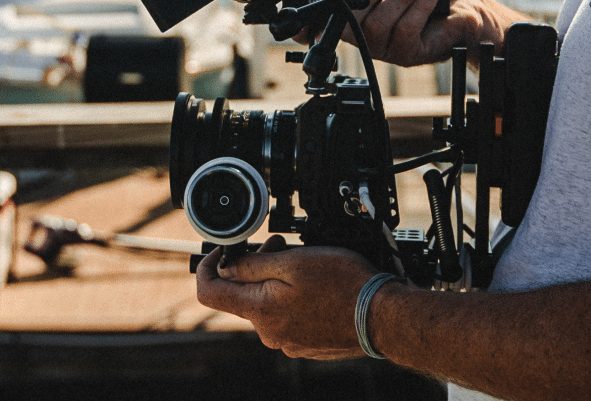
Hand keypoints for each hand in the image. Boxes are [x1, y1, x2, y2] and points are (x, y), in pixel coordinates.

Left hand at [196, 236, 379, 359]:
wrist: (382, 317)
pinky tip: (316, 287)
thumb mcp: (295, 261)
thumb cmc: (345, 286)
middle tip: (279, 245)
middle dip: (254, 267)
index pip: (210, 292)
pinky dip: (293, 299)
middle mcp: (268, 332)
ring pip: (267, 305)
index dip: (207, 267)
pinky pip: (287, 318)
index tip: (222, 251)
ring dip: (276, 281)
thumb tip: (225, 267)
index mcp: (260, 310)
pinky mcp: (305, 345)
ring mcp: (287, 342)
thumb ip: (253, 265)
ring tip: (303, 263)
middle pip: (243, 295)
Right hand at [318, 0, 530, 66]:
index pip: (323, 25)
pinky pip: (404, 33)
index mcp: (356, 12)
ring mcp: (386, 48)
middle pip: (349, 23)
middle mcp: (366, 34)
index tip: (300, 21)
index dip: (308, 25)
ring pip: (378, 26)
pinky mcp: (409, 55)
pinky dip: (418, 7)